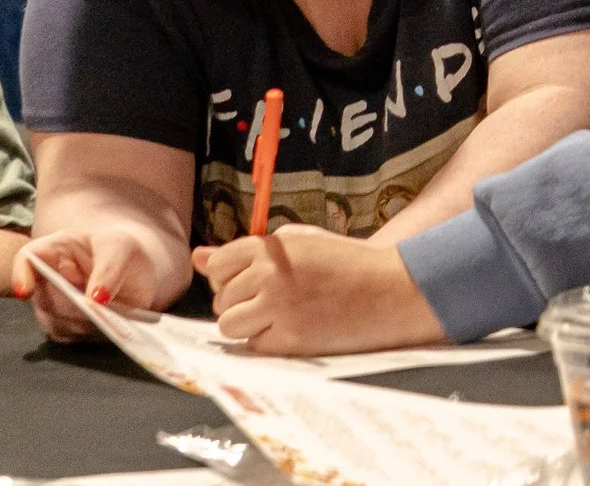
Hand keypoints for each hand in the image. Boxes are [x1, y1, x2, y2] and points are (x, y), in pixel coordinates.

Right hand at [12, 223, 172, 341]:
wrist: (137, 270)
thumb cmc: (122, 250)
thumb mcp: (121, 249)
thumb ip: (110, 268)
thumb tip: (95, 299)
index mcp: (55, 249)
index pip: (26, 259)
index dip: (21, 276)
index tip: (26, 292)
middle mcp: (48, 278)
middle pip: (43, 299)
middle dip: (70, 308)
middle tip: (99, 306)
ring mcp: (54, 304)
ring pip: (55, 322)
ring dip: (82, 324)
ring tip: (110, 316)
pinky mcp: (66, 325)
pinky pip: (69, 336)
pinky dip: (89, 334)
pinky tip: (109, 326)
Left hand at [193, 223, 445, 354]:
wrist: (391, 289)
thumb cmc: (346, 263)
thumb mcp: (298, 244)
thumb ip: (246, 251)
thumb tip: (197, 258)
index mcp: (272, 247)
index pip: (218, 265)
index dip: (228, 277)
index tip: (249, 281)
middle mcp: (270, 275)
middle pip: (220, 298)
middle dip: (239, 302)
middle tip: (273, 300)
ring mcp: (278, 308)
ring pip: (228, 324)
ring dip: (246, 324)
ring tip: (277, 317)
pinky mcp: (289, 340)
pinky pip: (253, 346)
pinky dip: (266, 342)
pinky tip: (292, 330)